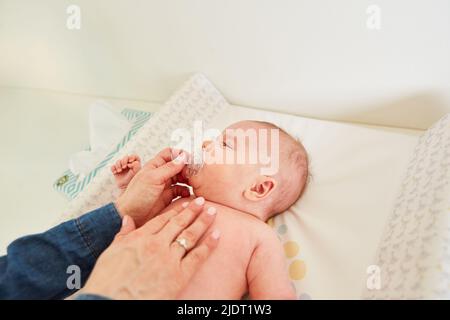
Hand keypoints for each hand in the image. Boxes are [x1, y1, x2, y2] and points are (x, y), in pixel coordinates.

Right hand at [82, 197, 219, 298]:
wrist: (110, 301)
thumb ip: (122, 235)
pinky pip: (198, 256)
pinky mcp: (179, 275)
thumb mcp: (110, 253)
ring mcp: (169, 259)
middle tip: (202, 201)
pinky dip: (208, 244)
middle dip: (192, 211)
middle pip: (178, 223)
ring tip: (212, 211)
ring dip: (202, 222)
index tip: (184, 203)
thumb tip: (127, 219)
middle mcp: (157, 244)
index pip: (161, 220)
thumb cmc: (107, 281)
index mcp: (140, 238)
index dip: (175, 211)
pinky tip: (217, 234)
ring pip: (189, 235)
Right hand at [111, 154, 141, 189]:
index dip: (132, 156)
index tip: (130, 161)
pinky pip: (113, 166)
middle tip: (124, 167)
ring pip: (118, 161)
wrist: (126, 188)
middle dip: (124, 161)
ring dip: (118, 165)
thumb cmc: (133, 180)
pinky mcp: (116, 170)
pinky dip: (113, 168)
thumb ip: (136, 166)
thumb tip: (130, 163)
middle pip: (125, 157)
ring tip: (119, 171)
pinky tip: (115, 172)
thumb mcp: (136, 173)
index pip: (134, 156)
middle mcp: (128, 164)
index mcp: (135, 164)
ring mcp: (122, 167)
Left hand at [115, 148, 190, 226]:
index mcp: (155, 166)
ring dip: (188, 180)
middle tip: (194, 174)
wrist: (131, 216)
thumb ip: (169, 168)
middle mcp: (160, 174)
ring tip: (193, 184)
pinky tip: (187, 195)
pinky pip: (181, 191)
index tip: (190, 159)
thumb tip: (183, 156)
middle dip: (187, 168)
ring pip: (181, 178)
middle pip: (178, 166)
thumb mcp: (153, 178)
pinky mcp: (168, 197)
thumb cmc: (136, 196)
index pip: (170, 153)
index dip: (180, 154)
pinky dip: (186, 192)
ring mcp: (165, 186)